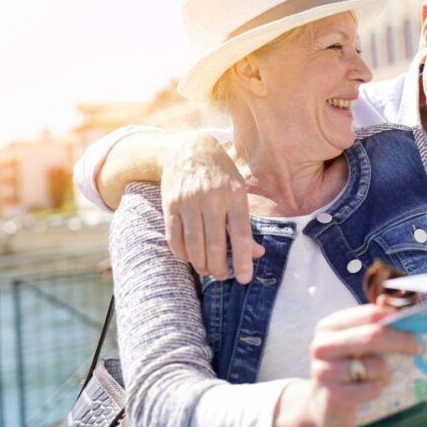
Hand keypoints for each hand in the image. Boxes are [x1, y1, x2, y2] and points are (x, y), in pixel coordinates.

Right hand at [160, 131, 263, 282]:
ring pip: (193, 244)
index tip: (245, 278)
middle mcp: (211, 199)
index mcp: (234, 195)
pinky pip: (174, 237)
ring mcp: (188, 202)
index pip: (241, 234)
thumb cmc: (221, 174)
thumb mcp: (240, 191)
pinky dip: (182, 253)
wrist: (188, 149)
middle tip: (222, 277)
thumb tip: (257, 253)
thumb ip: (247, 223)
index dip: (243, 259)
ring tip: (207, 271)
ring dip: (201, 264)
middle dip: (219, 267)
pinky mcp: (170, 204)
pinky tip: (189, 258)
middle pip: (214, 244)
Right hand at [272, 305, 418, 426]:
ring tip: (376, 379)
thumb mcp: (353, 343)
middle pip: (373, 336)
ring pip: (376, 366)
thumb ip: (373, 326)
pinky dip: (377, 389)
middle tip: (416, 347)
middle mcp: (322, 346)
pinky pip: (372, 388)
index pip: (369, 314)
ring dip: (386, 374)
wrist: (322, 406)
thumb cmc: (345, 369)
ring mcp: (325, 371)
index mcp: (329, 326)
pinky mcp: (333, 396)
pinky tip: (367, 391)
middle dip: (400, 341)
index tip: (413, 327)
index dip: (395, 320)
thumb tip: (401, 311)